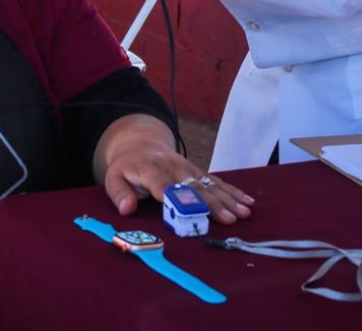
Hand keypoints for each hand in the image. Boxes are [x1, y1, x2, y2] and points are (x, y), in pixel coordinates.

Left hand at [96, 115, 252, 224]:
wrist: (141, 142)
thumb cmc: (127, 166)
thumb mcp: (113, 177)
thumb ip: (118, 193)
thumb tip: (126, 209)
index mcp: (151, 169)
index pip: (164, 184)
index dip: (177, 198)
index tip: (192, 212)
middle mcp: (174, 168)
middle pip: (194, 187)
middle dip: (213, 203)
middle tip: (229, 219)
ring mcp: (188, 169)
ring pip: (210, 184)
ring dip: (228, 198)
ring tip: (244, 212)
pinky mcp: (197, 171)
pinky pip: (216, 181)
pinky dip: (232, 191)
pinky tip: (247, 201)